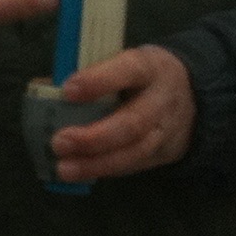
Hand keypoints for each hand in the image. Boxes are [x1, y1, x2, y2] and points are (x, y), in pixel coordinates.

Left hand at [52, 45, 195, 182]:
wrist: (192, 95)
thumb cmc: (137, 76)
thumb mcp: (121, 63)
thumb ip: (88, 73)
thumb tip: (43, 89)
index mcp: (148, 67)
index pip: (127, 71)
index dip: (98, 81)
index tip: (67, 90)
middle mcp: (162, 100)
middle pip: (133, 122)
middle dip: (93, 137)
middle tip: (59, 142)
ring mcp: (166, 129)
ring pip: (135, 151)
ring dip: (96, 163)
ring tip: (63, 168)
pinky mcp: (164, 152)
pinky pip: (134, 165)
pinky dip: (104, 170)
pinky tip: (80, 172)